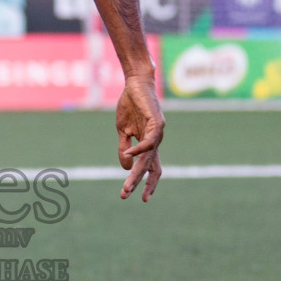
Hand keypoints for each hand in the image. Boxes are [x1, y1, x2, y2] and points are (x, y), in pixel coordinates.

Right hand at [115, 73, 163, 202]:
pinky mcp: (157, 122)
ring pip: (149, 158)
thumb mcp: (122, 130)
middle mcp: (156, 140)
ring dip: (137, 173)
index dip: (148, 182)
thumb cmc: (130, 104)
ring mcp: (157, 132)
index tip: (142, 198)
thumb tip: (125, 166)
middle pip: (151, 167)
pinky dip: (139, 150)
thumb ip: (124, 148)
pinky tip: (128, 155)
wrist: (136, 82)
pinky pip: (149, 141)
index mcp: (148, 143)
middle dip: (140, 183)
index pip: (151, 167)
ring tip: (126, 184)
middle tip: (128, 196)